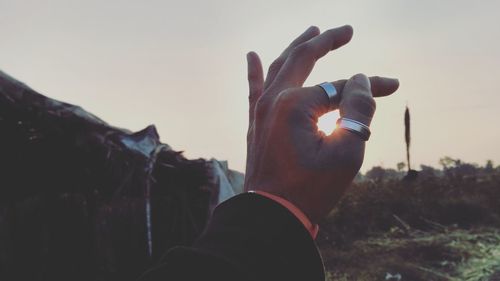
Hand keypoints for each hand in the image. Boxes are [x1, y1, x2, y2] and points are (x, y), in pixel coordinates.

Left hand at [244, 25, 398, 222]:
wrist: (272, 216)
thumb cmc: (310, 189)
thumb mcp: (347, 152)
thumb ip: (358, 109)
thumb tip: (360, 78)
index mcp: (296, 104)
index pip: (340, 86)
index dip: (368, 86)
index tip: (393, 86)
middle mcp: (274, 100)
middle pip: (303, 59)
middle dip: (326, 41)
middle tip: (346, 30)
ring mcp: (261, 111)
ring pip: (279, 68)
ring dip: (296, 48)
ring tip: (311, 32)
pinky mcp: (255, 125)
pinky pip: (254, 89)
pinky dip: (254, 71)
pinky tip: (252, 55)